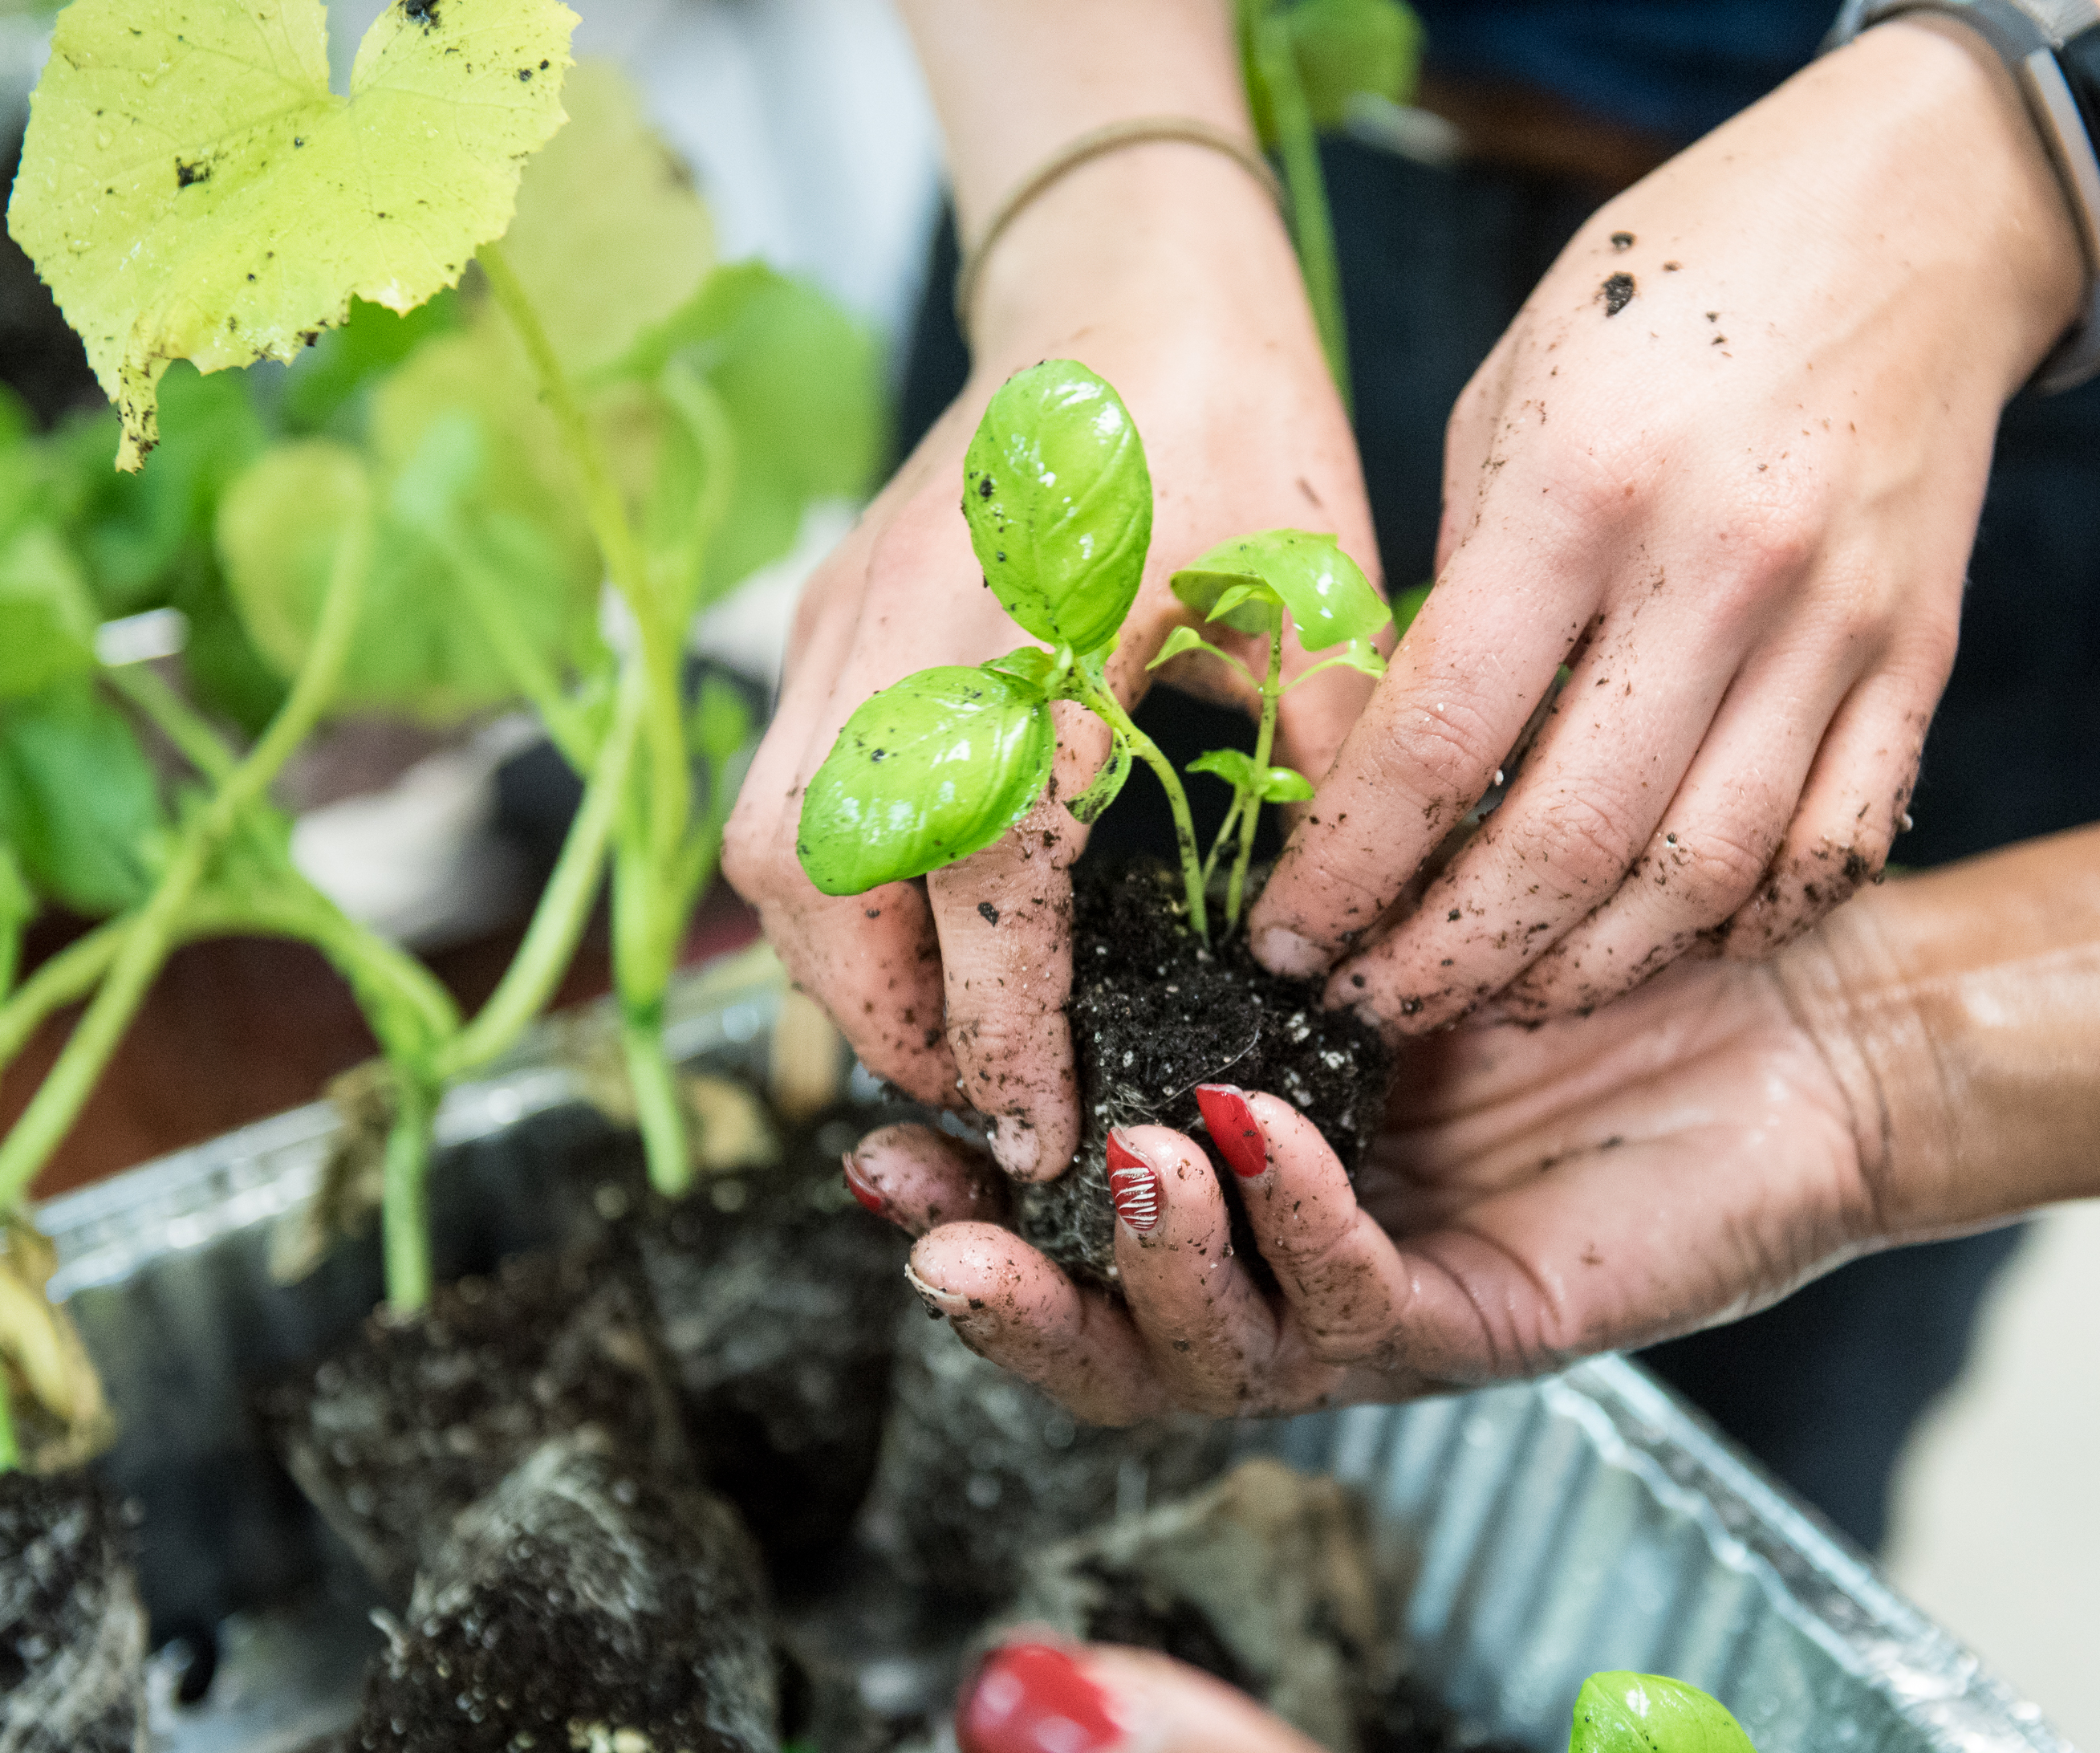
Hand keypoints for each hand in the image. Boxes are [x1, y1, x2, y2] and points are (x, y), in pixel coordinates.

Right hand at [722, 144, 1378, 1181]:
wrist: (1123, 272)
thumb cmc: (1237, 422)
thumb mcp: (1318, 604)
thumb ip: (1320, 786)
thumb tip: (1325, 960)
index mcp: (1026, 636)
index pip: (977, 892)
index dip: (1003, 1036)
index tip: (1044, 1133)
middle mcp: (897, 638)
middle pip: (817, 894)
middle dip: (894, 1027)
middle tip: (995, 1100)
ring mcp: (838, 624)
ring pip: (775, 853)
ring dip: (848, 968)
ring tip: (957, 1032)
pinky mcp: (823, 618)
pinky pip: (785, 794)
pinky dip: (837, 892)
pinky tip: (928, 927)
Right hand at [850, 932, 1883, 1422]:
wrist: (1794, 1012)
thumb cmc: (1582, 941)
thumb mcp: (1378, 900)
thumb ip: (1240, 895)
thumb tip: (1073, 780)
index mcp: (1239, 1179)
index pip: (1061, 1228)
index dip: (958, 1201)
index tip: (874, 1142)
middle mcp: (1290, 1265)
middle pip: (1106, 1340)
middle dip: (1003, 1296)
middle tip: (924, 1229)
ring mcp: (1383, 1313)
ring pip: (1215, 1358)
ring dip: (1142, 1268)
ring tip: (1116, 1158)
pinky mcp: (1487, 1332)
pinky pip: (1360, 1310)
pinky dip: (1293, 1225)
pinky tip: (1252, 1136)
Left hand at [1246, 20, 2084, 1029]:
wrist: (1914, 211)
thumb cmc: (1672, 287)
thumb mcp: (1513, 392)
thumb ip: (1464, 581)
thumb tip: (1416, 757)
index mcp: (1581, 491)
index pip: (1436, 744)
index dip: (1346, 875)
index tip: (1286, 944)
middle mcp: (1717, 572)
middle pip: (1564, 847)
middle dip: (1446, 964)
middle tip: (1371, 1010)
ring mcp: (1834, 629)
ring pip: (1700, 879)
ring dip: (1582, 975)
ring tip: (1497, 1003)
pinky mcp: (1916, 662)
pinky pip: (1829, 850)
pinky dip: (1738, 927)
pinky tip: (1656, 947)